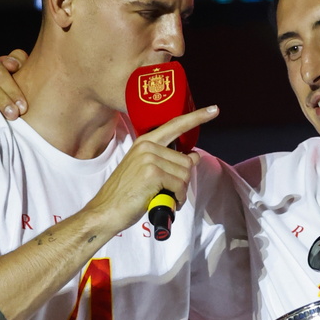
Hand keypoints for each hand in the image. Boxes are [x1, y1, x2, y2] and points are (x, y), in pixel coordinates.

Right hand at [85, 105, 218, 234]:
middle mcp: (147, 146)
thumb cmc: (126, 194)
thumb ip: (168, 161)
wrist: (106, 210)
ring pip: (185, 174)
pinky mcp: (152, 173)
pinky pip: (179, 186)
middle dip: (182, 181)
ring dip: (180, 192)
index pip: (175, 125)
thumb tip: (193, 156)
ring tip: (165, 197)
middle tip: (169, 192)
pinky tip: (166, 202)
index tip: (214, 110)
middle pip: (186, 161)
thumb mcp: (145, 171)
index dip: (197, 117)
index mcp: (145, 142)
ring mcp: (149, 158)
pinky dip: (177, 198)